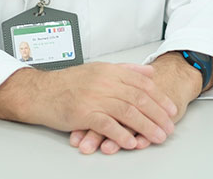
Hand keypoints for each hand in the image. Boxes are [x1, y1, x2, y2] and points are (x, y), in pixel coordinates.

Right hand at [70, 53, 202, 153]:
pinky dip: (121, 134)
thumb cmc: (68, 83)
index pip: (142, 84)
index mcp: (110, 71)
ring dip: (146, 127)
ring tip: (157, 137)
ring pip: (128, 112)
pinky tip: (131, 142)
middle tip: (169, 127)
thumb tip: (148, 72)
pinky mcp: (84, 113)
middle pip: (139, 99)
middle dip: (158, 115)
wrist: (41, 92)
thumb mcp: (99, 69)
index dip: (159, 98)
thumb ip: (125, 70)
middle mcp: (105, 82)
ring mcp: (94, 97)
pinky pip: (107, 125)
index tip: (171, 109)